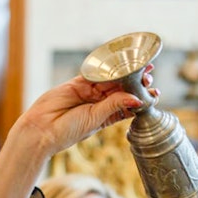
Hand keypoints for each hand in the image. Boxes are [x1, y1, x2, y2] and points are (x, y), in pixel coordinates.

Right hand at [8, 66, 156, 161]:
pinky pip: (94, 73)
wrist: (42, 129)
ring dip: (125, 74)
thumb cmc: (67, 132)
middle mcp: (98, 103)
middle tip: (150, 76)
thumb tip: (136, 98)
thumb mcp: (96, 120)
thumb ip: (114, 106)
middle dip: (136, 82)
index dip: (141, 99)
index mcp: (105, 117)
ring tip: (141, 68)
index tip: (155, 94)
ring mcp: (88, 92)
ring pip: (110, 80)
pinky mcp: (77, 83)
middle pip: (121, 90)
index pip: (127, 106)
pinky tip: (120, 65)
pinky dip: (107, 69)